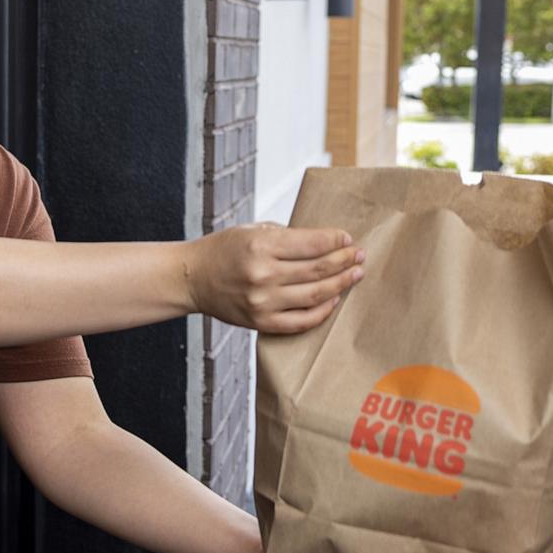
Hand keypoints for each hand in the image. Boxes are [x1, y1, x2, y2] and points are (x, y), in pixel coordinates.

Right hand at [183, 223, 362, 333]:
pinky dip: (322, 312)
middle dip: (344, 261)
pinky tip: (333, 300)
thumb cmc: (224, 250)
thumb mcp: (253, 230)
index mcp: (261, 245)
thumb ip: (287, 237)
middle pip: (318, 269)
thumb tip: (325, 242)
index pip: (312, 243)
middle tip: (359, 256)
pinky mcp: (261, 322)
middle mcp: (263, 274)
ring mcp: (263, 302)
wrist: (193, 278)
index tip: (348, 239)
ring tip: (354, 276)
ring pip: (315, 295)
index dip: (335, 241)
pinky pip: (302, 321)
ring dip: (340, 284)